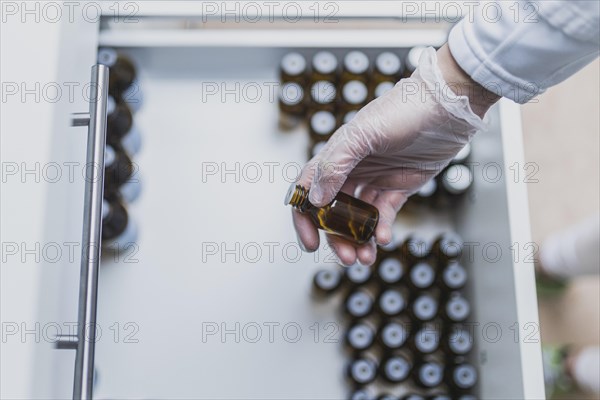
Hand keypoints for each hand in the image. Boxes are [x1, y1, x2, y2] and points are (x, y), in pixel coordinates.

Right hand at [292, 46, 493, 265]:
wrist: (449, 105)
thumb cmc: (405, 109)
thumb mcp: (363, 134)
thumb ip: (336, 165)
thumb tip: (315, 199)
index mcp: (338, 154)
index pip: (309, 189)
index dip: (304, 217)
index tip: (309, 242)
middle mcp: (353, 168)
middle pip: (334, 211)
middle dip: (336, 237)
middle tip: (346, 257)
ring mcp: (376, 178)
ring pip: (358, 217)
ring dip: (358, 239)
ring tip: (364, 257)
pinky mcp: (399, 187)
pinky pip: (383, 214)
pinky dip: (380, 229)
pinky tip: (382, 238)